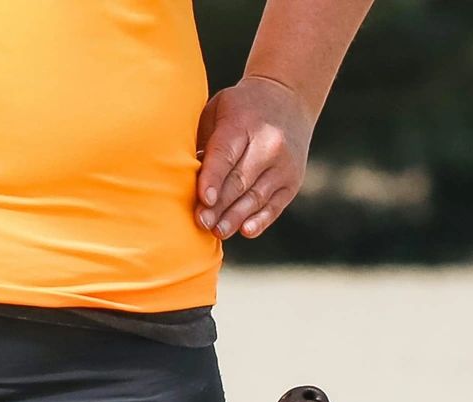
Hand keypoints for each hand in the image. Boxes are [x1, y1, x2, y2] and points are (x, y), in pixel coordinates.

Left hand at [195, 75, 313, 239]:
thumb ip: (204, 140)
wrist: (288, 99)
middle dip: (220, 204)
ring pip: (257, 196)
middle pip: (241, 180)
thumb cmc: (240, 109)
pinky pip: (274, 206)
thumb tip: (181, 176)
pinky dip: (260, 220)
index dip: (214, 178)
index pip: (226, 154)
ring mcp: (284, 165)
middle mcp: (269, 144)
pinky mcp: (292, 182)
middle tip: (201, 222)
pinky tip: (245, 231)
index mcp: (244, 122)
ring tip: (217, 231)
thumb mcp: (218, 110)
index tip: (204, 199)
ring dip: (236, 217)